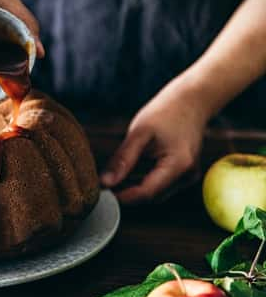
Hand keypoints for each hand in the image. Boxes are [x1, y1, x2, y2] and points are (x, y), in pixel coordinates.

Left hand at [100, 82, 208, 203]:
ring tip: (119, 169)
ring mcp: (188, 176)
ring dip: (134, 185)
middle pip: (150, 196)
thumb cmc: (166, 112)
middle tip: (105, 180)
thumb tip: (106, 183)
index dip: (123, 196)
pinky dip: (144, 178)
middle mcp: (187, 176)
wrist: (192, 100)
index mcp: (178, 166)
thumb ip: (122, 159)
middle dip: (127, 191)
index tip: (103, 192)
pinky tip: (134, 165)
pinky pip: (160, 184)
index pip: (146, 193)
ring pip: (154, 192)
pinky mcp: (184, 174)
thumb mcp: (139, 133)